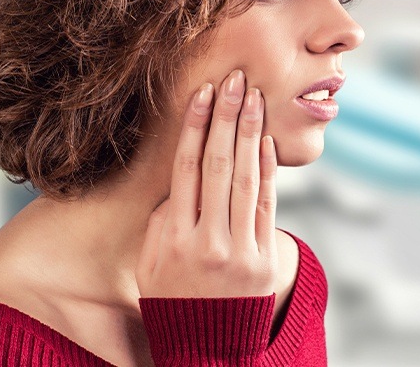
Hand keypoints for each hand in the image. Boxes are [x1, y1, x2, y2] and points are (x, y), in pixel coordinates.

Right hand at [136, 69, 277, 297]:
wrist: (206, 349)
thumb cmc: (171, 297)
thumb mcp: (150, 260)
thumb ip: (163, 218)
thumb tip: (182, 179)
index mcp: (172, 237)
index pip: (186, 169)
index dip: (196, 128)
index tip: (203, 94)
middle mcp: (206, 240)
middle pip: (218, 165)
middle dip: (227, 117)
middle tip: (235, 80)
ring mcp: (240, 250)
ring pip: (246, 179)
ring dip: (250, 133)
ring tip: (253, 98)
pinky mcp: (265, 259)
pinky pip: (267, 205)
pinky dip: (268, 170)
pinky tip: (266, 140)